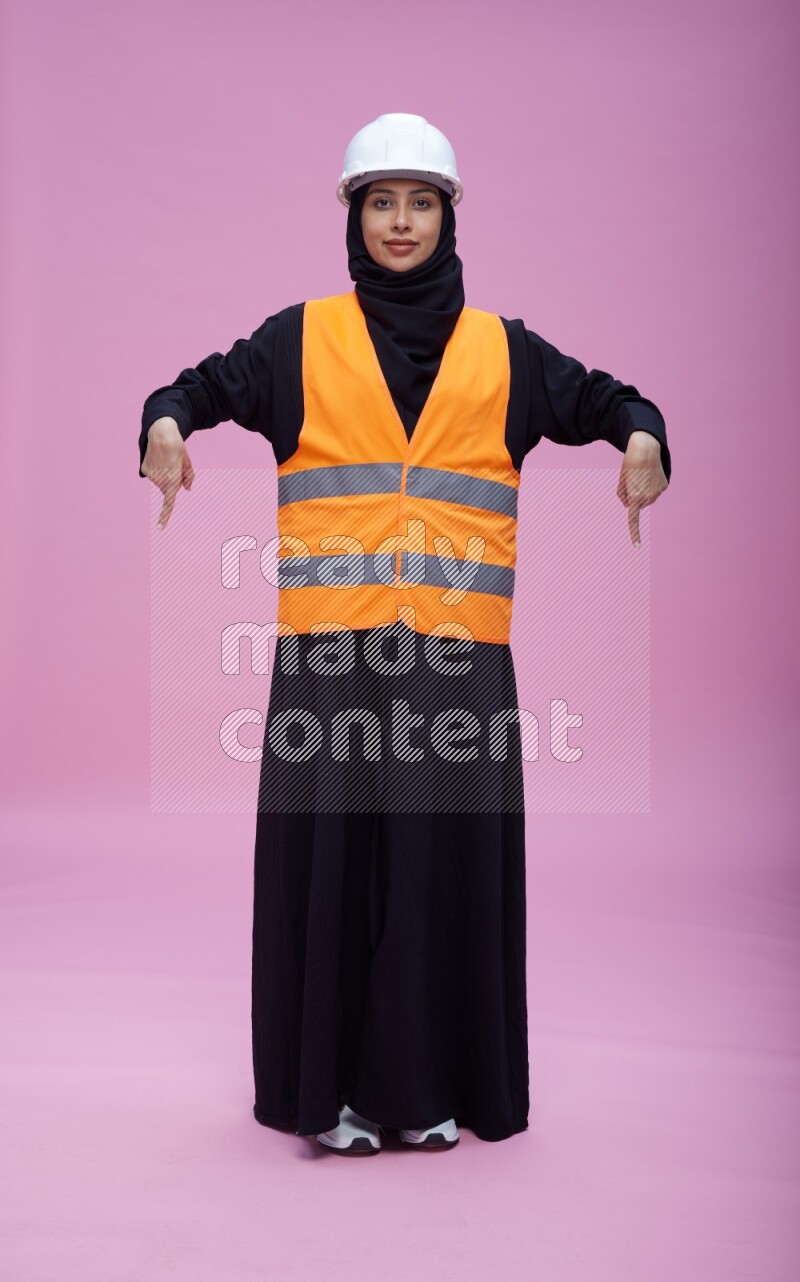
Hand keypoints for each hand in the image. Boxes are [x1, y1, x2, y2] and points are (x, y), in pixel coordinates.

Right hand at [141, 418, 194, 529]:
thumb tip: (186, 489)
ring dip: (165, 474)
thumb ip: (188, 477)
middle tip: (175, 465)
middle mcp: (160, 480)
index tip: (160, 529)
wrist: (161, 433)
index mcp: (172, 481)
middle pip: (168, 488)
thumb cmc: (177, 448)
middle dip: (173, 481)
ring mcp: (151, 475)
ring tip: (166, 460)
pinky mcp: (145, 470)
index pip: (169, 503)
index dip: (165, 516)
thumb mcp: (187, 462)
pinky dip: (157, 469)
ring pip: (161, 482)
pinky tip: (158, 458)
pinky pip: (153, 475)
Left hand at [617, 431, 668, 547]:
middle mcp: (648, 498)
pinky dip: (652, 485)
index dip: (634, 534)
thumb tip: (629, 505)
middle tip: (632, 480)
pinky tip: (651, 474)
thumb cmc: (630, 464)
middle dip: (634, 496)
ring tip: (642, 476)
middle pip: (638, 504)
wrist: (645, 448)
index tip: (637, 547)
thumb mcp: (621, 481)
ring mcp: (658, 492)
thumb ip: (623, 496)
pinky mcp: (664, 486)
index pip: (633, 519)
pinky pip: (656, 490)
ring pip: (647, 498)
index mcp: (635, 498)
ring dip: (643, 491)